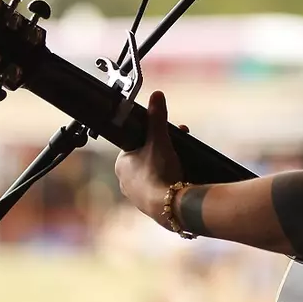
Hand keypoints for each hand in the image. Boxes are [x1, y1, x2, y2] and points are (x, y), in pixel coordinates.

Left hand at [114, 90, 184, 224]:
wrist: (169, 206)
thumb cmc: (159, 172)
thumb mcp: (160, 140)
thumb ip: (157, 118)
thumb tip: (156, 94)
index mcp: (121, 164)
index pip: (134, 144)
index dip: (151, 136)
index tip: (166, 134)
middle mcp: (124, 181)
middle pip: (145, 158)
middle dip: (162, 150)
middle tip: (177, 145)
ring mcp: (135, 196)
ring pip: (151, 173)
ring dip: (165, 165)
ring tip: (181, 162)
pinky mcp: (148, 206)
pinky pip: (158, 187)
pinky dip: (167, 180)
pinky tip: (179, 179)